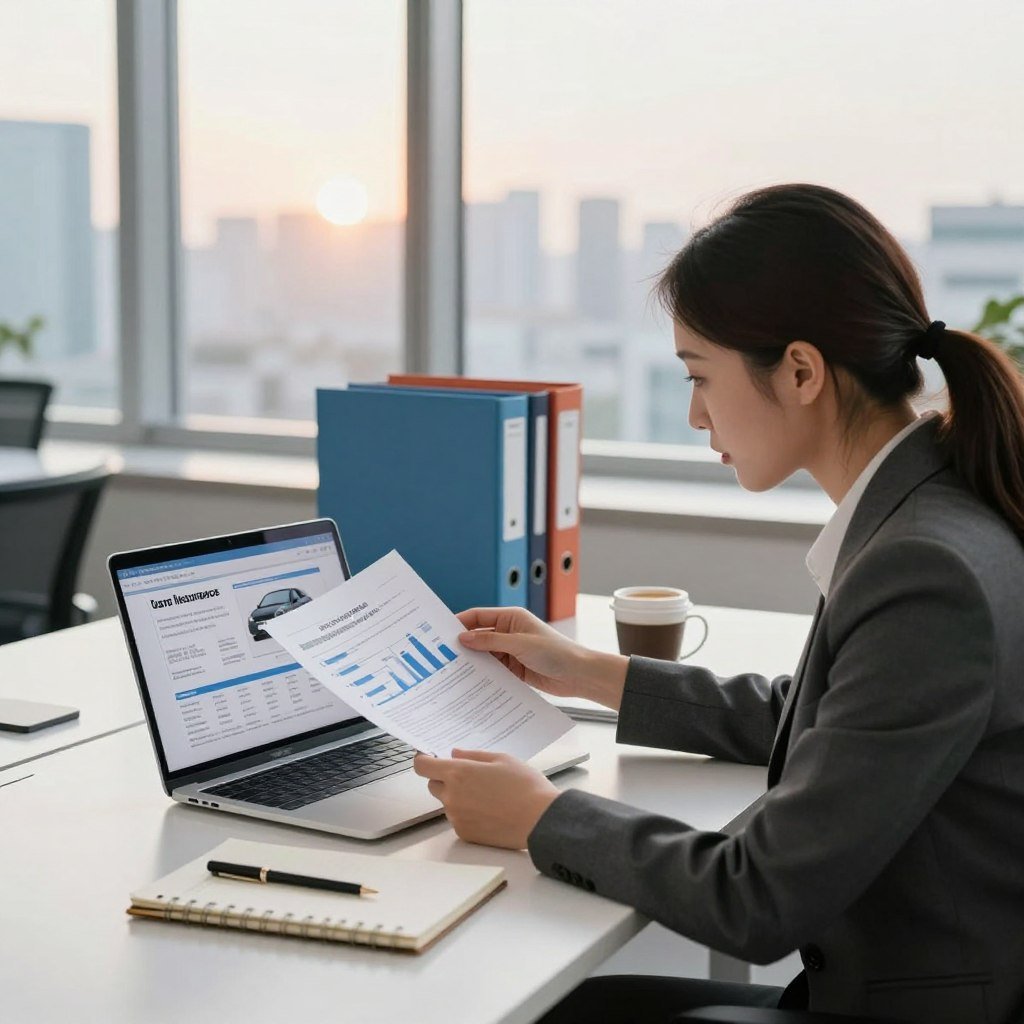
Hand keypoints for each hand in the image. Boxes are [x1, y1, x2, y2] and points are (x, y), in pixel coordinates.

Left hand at [413, 749, 559, 848]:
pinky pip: (458, 819)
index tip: (430, 757)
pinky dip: (468, 813)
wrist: (540, 820)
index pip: (423, 766)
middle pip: (433, 785)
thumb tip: (454, 754)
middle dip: (445, 778)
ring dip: (458, 797)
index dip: (424, 760)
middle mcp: (452, 797)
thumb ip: (473, 755)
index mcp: (458, 773)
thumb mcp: (501, 759)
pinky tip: (490, 810)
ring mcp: (457, 818)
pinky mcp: (465, 834)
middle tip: (469, 776)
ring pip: (448, 802)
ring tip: (487, 795)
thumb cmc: (525, 785)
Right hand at [457, 606, 627, 709]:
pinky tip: (470, 682)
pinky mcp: (514, 670)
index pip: (479, 617)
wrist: (579, 675)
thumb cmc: (556, 652)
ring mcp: (511, 652)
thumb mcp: (520, 644)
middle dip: (463, 645)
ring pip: (484, 655)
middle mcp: (509, 633)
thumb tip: (464, 638)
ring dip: (472, 662)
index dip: (460, 622)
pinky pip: (493, 671)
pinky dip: (482, 675)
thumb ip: (490, 641)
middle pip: (479, 637)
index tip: (441, 632)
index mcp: (511, 618)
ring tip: (451, 670)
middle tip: (441, 654)